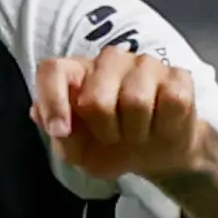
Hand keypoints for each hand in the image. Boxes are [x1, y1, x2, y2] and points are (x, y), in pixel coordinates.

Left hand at [34, 50, 212, 183]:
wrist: (158, 156)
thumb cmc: (112, 146)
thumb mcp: (77, 152)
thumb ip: (59, 133)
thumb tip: (39, 112)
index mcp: (78, 74)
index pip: (53, 70)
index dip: (53, 100)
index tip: (60, 131)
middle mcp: (110, 61)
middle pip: (95, 97)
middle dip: (104, 130)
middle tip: (112, 137)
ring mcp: (146, 64)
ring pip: (136, 100)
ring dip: (135, 131)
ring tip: (137, 132)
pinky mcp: (178, 76)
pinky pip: (171, 102)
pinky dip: (164, 126)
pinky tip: (161, 125)